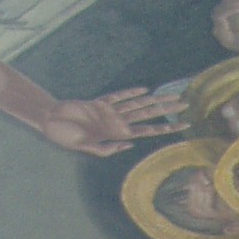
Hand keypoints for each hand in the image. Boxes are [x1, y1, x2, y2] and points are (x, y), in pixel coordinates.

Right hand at [38, 88, 182, 155]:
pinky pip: (119, 97)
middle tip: (187, 105)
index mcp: (118, 136)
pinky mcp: (100, 103)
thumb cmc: (65, 136)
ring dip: (156, 100)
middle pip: (150, 115)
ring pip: (138, 104)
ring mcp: (110, 113)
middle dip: (168, 110)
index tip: (184, 126)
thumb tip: (129, 143)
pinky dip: (131, 93)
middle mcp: (118, 124)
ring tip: (173, 96)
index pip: (149, 131)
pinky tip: (145, 90)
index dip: (167, 127)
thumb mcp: (85, 147)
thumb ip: (106, 148)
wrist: (50, 121)